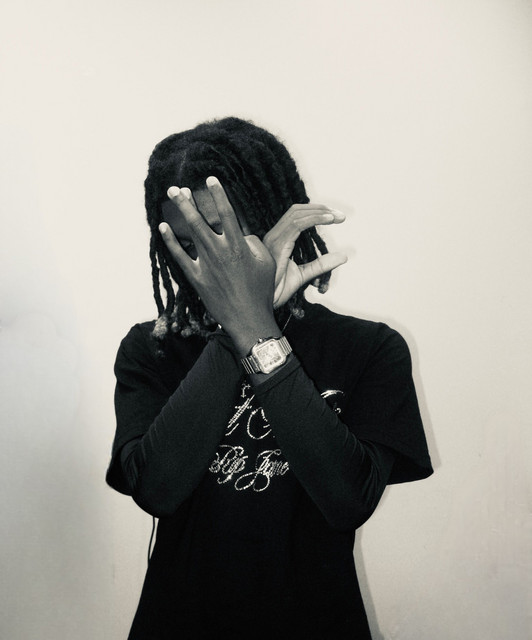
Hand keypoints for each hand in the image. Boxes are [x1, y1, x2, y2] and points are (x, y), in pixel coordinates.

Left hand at [159, 177, 278, 353]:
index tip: (210, 180)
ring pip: (190, 233)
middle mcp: (220, 251)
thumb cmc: (261, 291)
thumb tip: (242, 234)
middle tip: (177, 187)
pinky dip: (171, 241)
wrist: (248, 318)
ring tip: (173, 196)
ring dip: (181, 212)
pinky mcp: (197, 278)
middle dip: (188, 200)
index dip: (218, 194)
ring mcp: (206, 265)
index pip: (226, 213)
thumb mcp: (266, 262)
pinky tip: (163, 228)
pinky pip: (180, 256)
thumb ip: (253, 243)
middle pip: (200, 220)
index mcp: (239, 246)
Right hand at [262, 204, 347, 307]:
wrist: (262, 302)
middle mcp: (274, 236)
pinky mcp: (277, 245)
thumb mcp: (304, 274)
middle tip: (340, 215)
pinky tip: (328, 220)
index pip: (296, 216)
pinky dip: (314, 219)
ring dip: (320, 212)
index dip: (316, 212)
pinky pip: (297, 225)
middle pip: (297, 210)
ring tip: (337, 217)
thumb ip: (321, 264)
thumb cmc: (277, 290)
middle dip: (320, 209)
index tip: (334, 217)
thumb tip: (343, 256)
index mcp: (278, 240)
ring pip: (297, 214)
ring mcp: (274, 239)